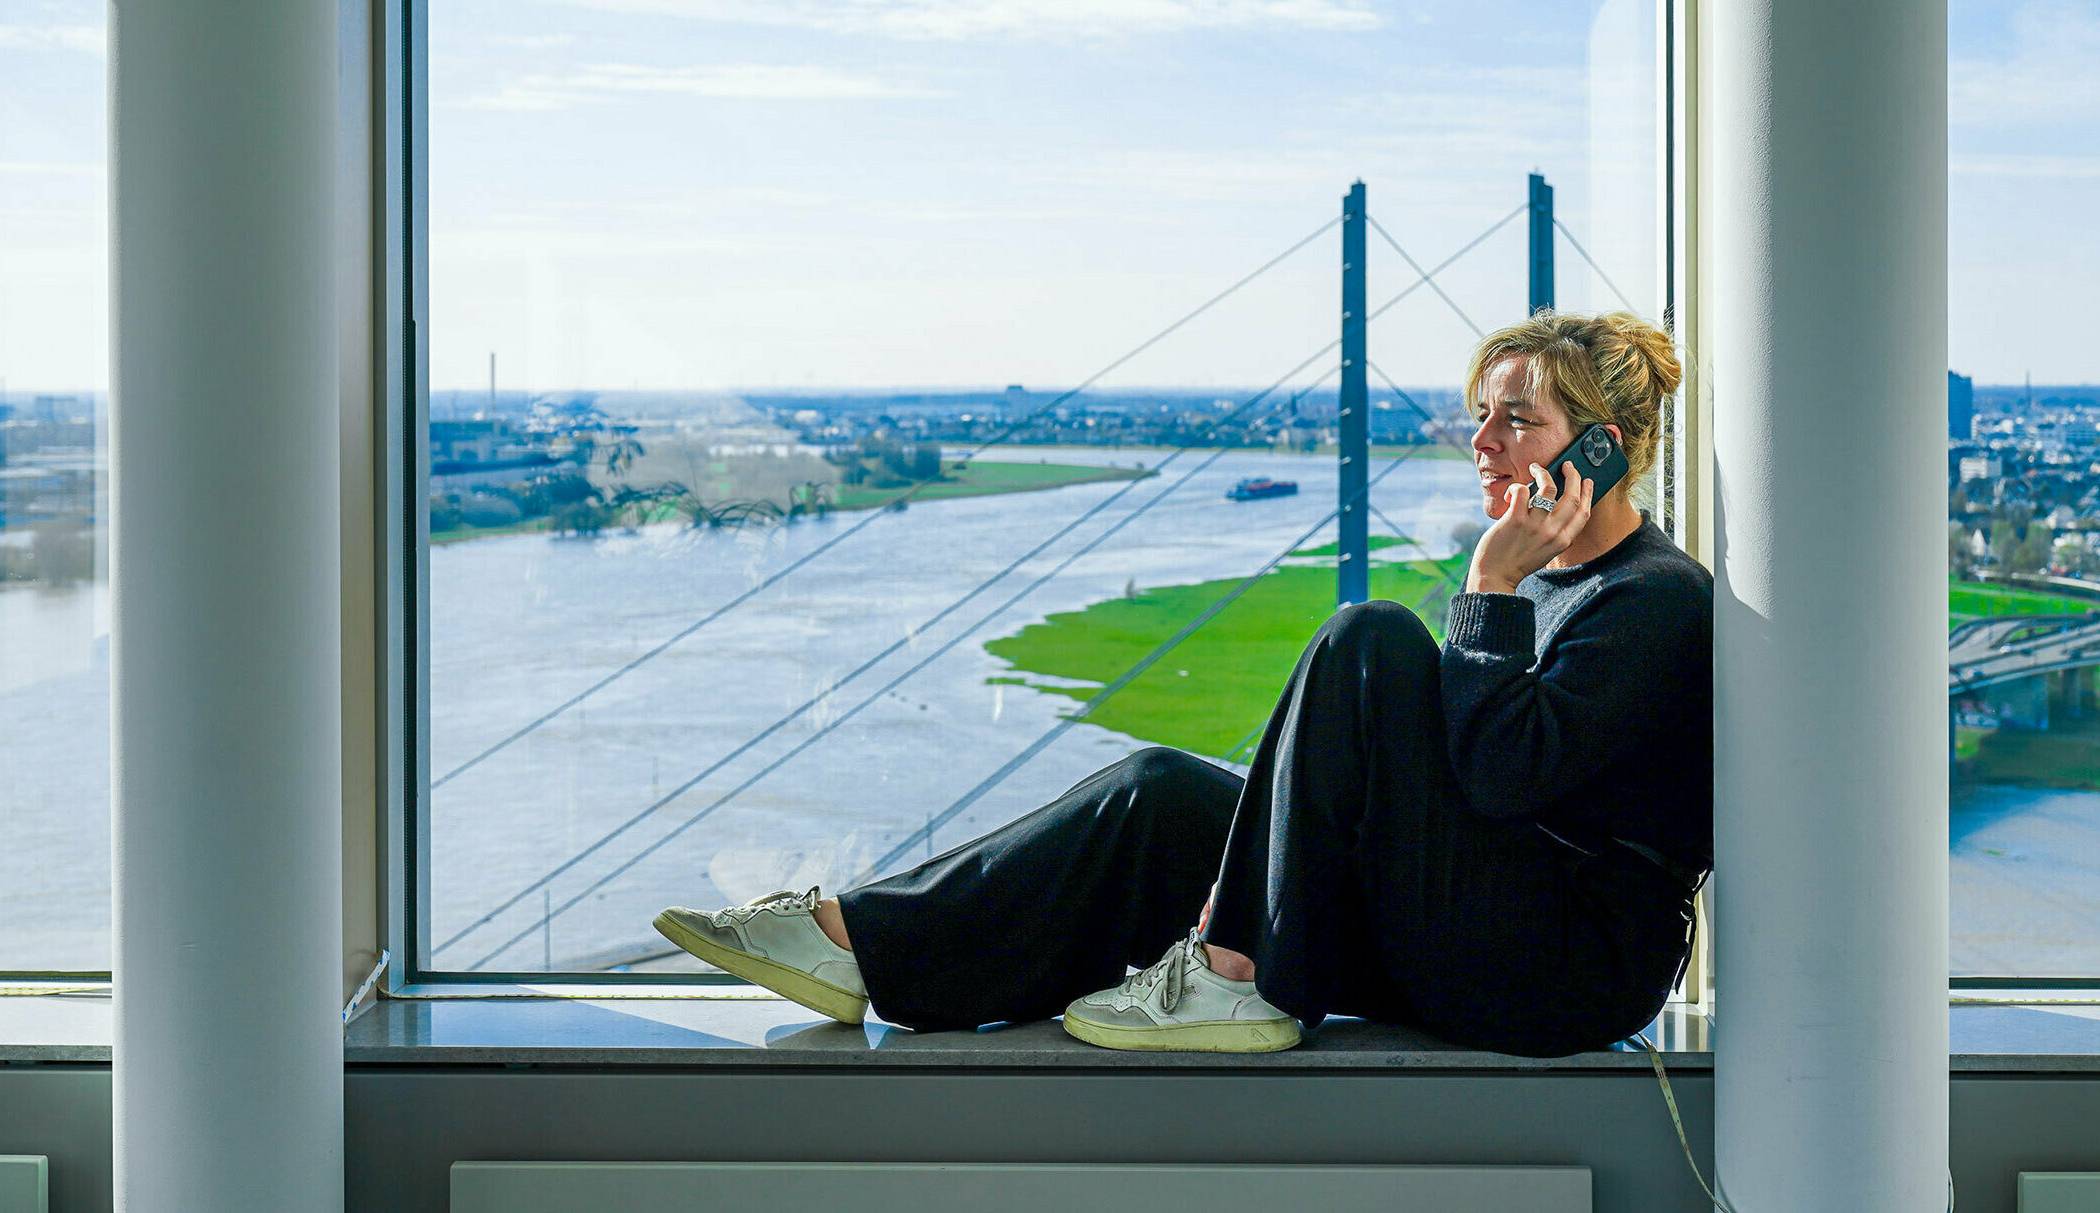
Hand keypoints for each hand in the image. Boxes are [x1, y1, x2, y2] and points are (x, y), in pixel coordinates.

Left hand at [1465, 460, 1594, 592]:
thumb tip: (1557, 504)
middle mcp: (1552, 532)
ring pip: (1548, 488)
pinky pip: (1522, 491)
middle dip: (1573, 475)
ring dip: (1543, 473)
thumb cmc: (1518, 561)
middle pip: (1571, 496)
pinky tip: (1513, 492)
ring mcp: (1534, 525)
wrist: (1495, 576)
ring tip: (1536, 468)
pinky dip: (1517, 486)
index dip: (1588, 493)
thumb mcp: (1547, 551)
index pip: (1584, 512)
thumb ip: (1556, 533)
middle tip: (1567, 465)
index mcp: (1563, 541)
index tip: (1588, 481)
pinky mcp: (1515, 519)